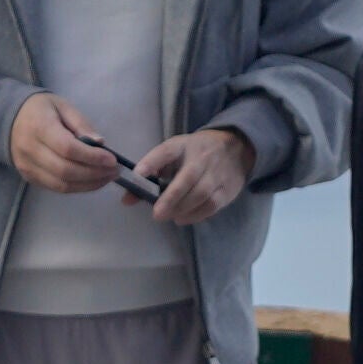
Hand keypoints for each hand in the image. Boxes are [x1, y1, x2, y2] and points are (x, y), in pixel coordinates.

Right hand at [0, 95, 132, 197]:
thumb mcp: (63, 106)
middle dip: (94, 174)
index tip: (112, 159)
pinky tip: (92, 181)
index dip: (92, 157)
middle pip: (65, 171)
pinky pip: (56, 188)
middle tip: (114, 171)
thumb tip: (100, 144)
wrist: (9, 119)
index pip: (68, 148)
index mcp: (39, 127)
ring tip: (107, 177)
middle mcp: (30, 150)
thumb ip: (81, 124)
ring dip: (89, 185)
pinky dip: (78, 187)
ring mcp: (27, 167)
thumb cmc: (41, 109)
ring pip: (62, 184)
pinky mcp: (29, 178)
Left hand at [130, 125, 258, 227]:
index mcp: (183, 145)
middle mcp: (202, 157)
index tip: (138, 174)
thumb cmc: (195, 153)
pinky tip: (183, 218)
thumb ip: (150, 175)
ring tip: (169, 216)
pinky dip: (196, 215)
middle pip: (188, 177)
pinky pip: (213, 205)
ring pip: (202, 193)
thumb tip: (127, 201)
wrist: (235, 148)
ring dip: (183, 208)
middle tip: (157, 214)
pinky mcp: (228, 188)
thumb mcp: (173, 154)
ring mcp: (218, 173)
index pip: (166, 150)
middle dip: (171, 197)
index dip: (152, 161)